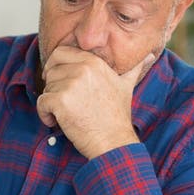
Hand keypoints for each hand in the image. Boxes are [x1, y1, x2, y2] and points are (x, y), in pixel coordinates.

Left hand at [37, 46, 154, 158]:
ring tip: (66, 115)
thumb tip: (151, 56)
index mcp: (94, 62)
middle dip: (52, 85)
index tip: (60, 82)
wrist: (113, 142)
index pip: (61, 52)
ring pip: (46, 87)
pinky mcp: (60, 101)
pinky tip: (57, 123)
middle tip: (61, 101)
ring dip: (51, 103)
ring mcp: (71, 84)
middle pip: (51, 69)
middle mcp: (83, 69)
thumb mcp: (126, 87)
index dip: (55, 67)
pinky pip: (41, 102)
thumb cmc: (117, 117)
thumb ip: (134, 69)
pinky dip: (45, 115)